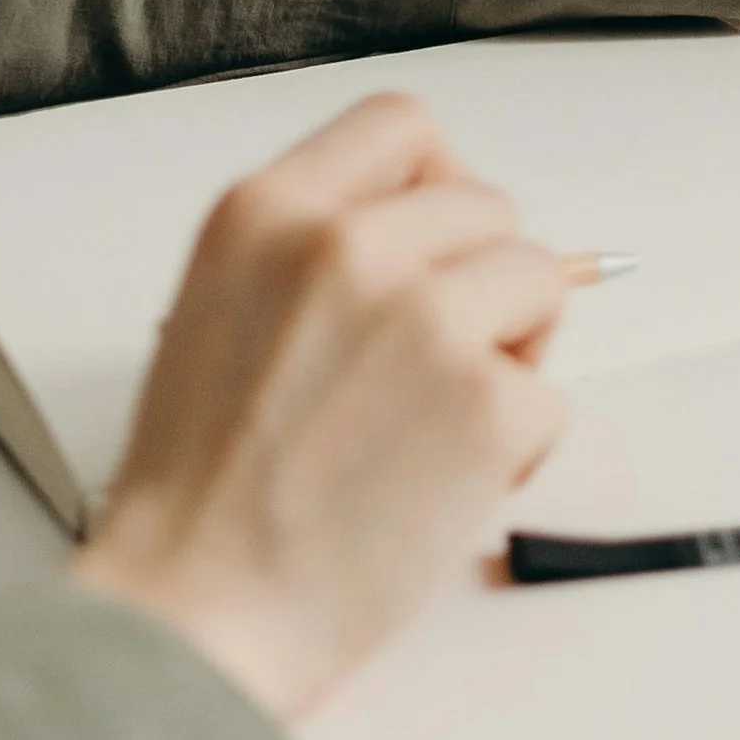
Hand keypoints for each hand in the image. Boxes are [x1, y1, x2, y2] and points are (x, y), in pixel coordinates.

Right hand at [73, 93, 568, 719]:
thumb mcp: (221, 309)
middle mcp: (348, 246)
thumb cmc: (198, 493)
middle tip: (435, 363)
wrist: (192, 613)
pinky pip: (547, 396)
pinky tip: (443, 488)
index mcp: (269, 213)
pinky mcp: (486, 401)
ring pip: (540, 281)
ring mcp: (425, 318)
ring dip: (512, 350)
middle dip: (481, 280)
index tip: (440, 233)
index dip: (436, 178)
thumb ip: (313, 249)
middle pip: (489, 207)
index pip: (401, 125)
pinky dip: (517, 446)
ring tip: (436, 423)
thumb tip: (432, 227)